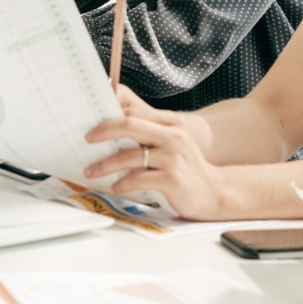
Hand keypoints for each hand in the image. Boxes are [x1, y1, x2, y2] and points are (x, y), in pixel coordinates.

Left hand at [82, 85, 223, 215]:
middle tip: (86, 139)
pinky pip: (138, 179)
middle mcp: (174, 137)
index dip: (110, 113)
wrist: (215, 192)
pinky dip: (122, 184)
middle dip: (103, 131)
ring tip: (91, 171)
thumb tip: (114, 131)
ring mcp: (174, 158)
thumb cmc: (187, 169)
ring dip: (104, 165)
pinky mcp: (173, 179)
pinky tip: (115, 186)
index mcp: (171, 124)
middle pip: (129, 125)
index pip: (135, 110)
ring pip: (129, 156)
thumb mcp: (173, 144)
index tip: (92, 121)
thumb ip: (150, 134)